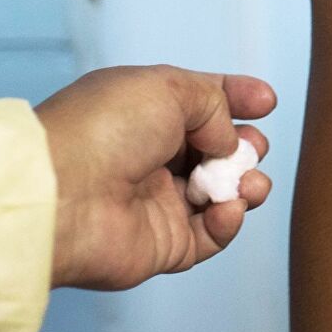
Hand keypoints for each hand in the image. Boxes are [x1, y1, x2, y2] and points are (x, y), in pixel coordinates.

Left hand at [34, 66, 274, 290]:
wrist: (64, 194)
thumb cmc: (104, 129)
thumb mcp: (166, 86)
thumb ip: (214, 102)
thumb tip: (228, 138)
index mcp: (144, 112)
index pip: (200, 104)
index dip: (237, 99)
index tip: (267, 101)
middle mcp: (150, 156)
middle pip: (217, 150)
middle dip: (245, 146)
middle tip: (252, 146)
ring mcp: (157, 202)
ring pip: (221, 193)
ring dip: (246, 184)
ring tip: (249, 182)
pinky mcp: (162, 245)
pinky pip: (210, 235)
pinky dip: (227, 221)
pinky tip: (228, 207)